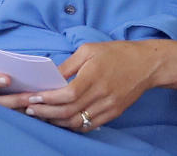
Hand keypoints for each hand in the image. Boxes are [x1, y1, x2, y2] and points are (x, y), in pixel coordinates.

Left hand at [23, 40, 162, 130]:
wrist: (147, 64)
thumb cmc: (117, 53)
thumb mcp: (90, 49)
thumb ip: (68, 65)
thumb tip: (50, 77)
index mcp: (94, 75)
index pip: (66, 94)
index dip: (47, 98)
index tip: (32, 97)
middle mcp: (102, 94)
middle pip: (68, 111)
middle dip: (45, 112)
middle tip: (30, 109)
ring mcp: (108, 106)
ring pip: (76, 122)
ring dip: (56, 121)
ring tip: (42, 115)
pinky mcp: (113, 113)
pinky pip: (88, 126)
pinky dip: (72, 126)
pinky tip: (61, 120)